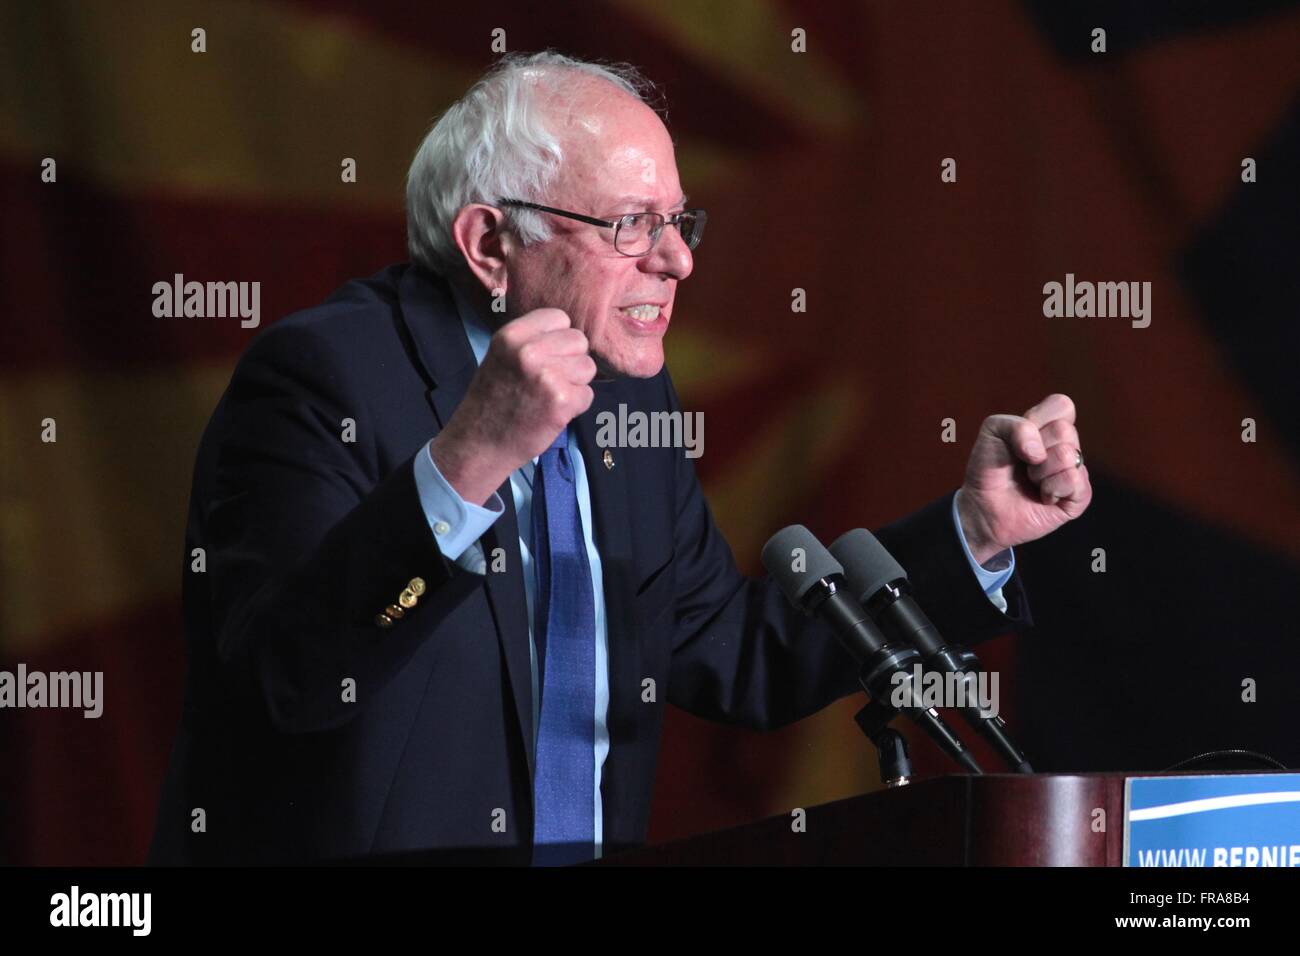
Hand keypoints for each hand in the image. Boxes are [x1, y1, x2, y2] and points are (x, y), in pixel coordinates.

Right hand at [429, 308, 595, 504]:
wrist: (479, 444)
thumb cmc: (491, 401)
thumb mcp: (501, 356)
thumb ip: (532, 341)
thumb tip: (570, 333)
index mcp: (512, 335)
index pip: (559, 317)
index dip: (558, 338)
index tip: (547, 356)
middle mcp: (530, 351)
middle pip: (578, 340)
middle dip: (571, 360)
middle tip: (549, 380)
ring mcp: (548, 376)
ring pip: (588, 367)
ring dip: (575, 383)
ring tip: (550, 396)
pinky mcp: (562, 402)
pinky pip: (588, 394)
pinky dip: (575, 406)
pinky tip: (553, 413)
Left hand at [956, 393, 1091, 564]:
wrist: (982, 506)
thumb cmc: (989, 467)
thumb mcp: (993, 432)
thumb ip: (1015, 426)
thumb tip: (1039, 451)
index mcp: (1050, 425)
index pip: (1063, 405)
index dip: (1037, 419)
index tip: (1018, 437)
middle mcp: (1067, 446)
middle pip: (1064, 431)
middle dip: (1033, 449)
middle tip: (1023, 463)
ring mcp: (1075, 470)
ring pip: (1068, 456)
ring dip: (1039, 472)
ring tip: (1031, 481)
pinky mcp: (1079, 497)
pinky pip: (1074, 481)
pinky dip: (1050, 489)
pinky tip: (1043, 496)